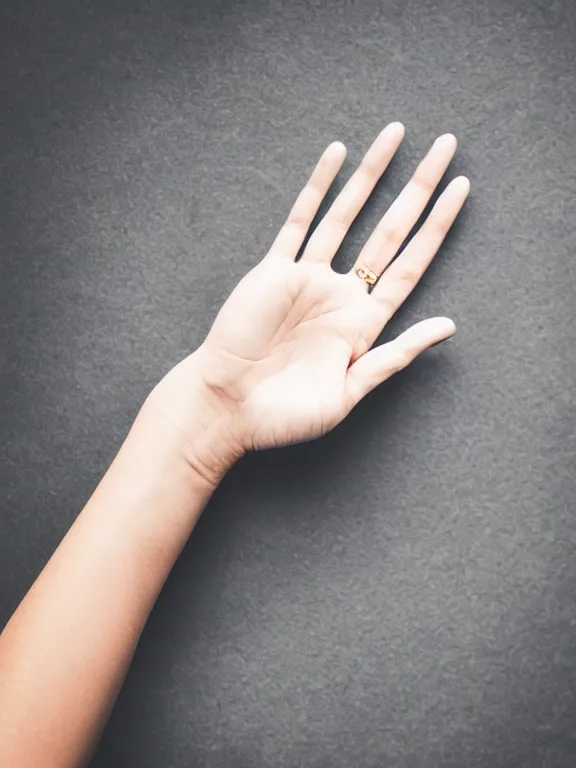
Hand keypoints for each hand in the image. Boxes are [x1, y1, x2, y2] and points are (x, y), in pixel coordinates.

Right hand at [150, 123, 468, 475]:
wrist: (227, 409)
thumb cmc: (286, 415)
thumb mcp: (349, 393)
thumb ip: (394, 356)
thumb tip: (448, 325)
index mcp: (363, 324)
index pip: (411, 264)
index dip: (438, 226)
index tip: (461, 189)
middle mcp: (341, 294)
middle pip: (390, 229)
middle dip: (419, 187)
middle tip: (446, 144)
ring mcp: (307, 278)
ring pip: (347, 213)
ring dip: (372, 174)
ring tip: (396, 133)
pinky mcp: (274, 271)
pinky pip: (299, 221)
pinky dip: (317, 187)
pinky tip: (336, 154)